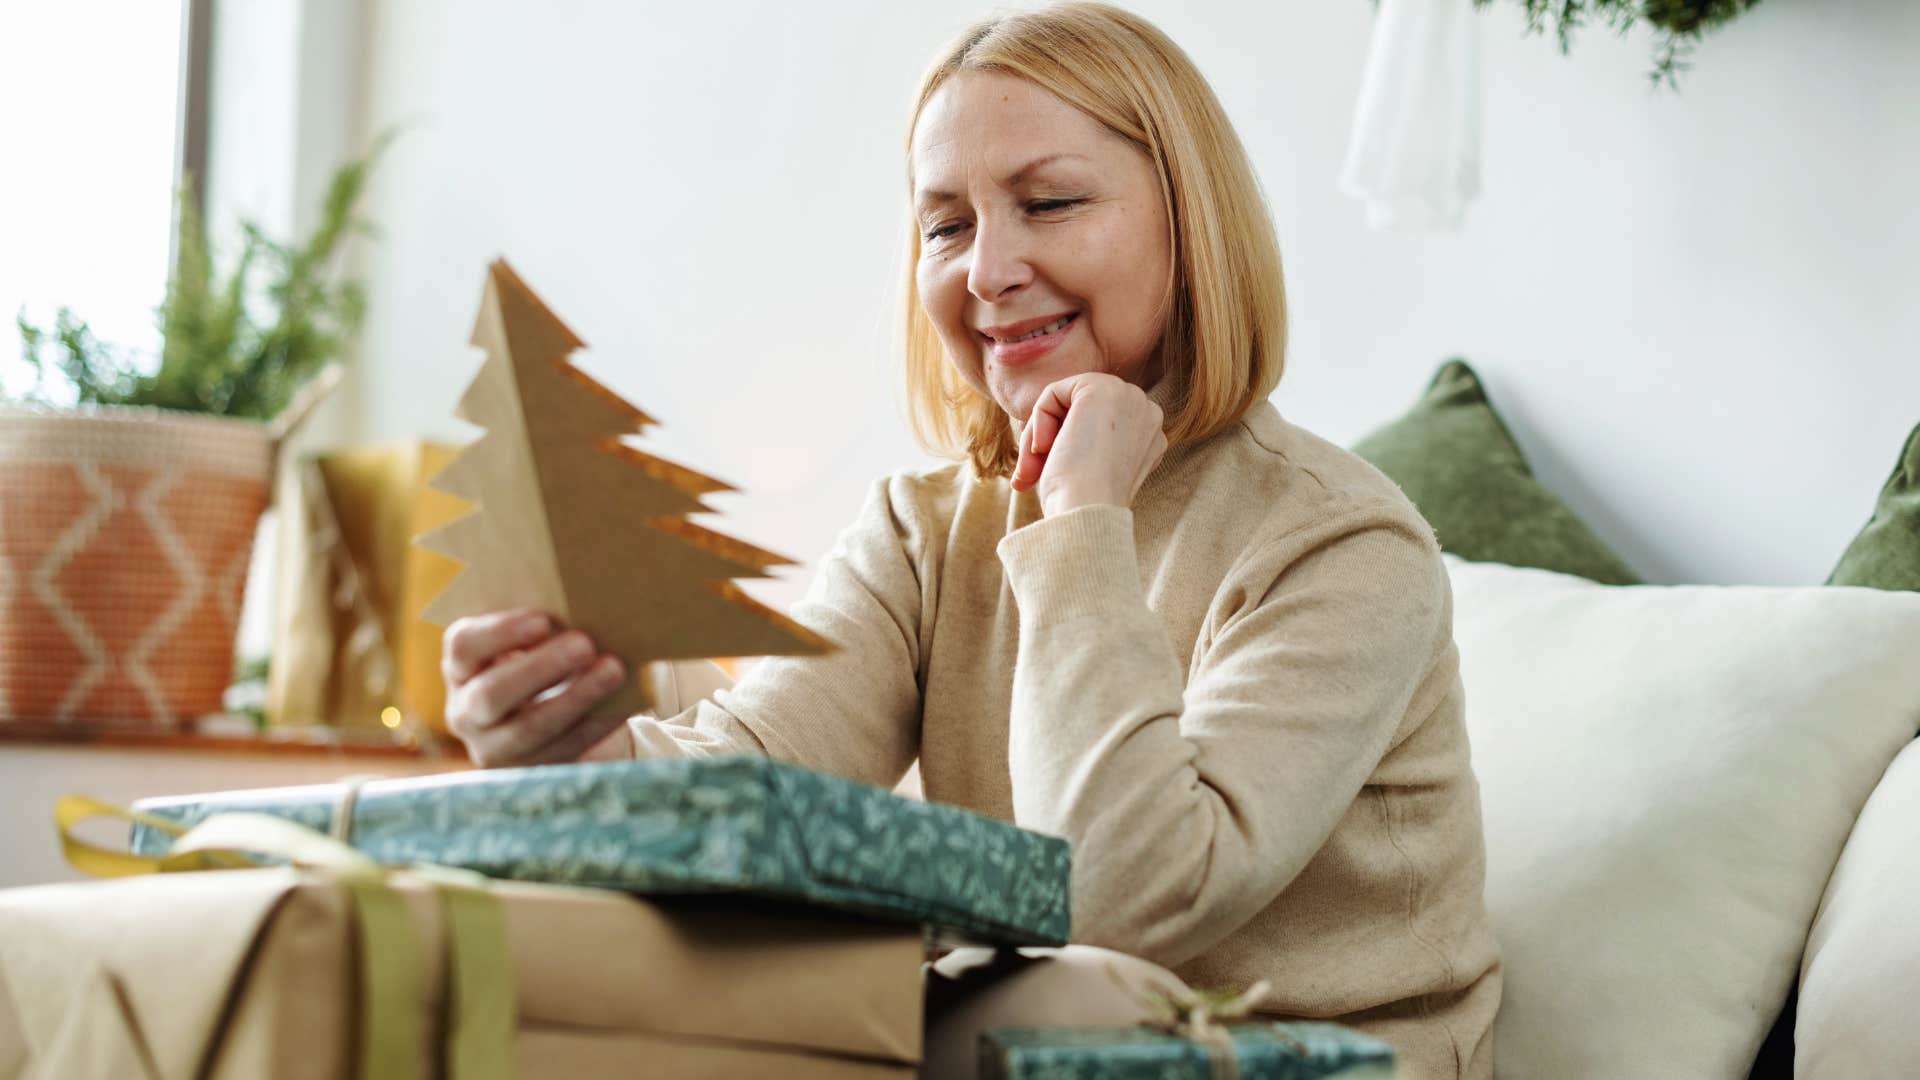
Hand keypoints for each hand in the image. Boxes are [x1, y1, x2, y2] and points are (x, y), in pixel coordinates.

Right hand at [442, 609, 632, 766]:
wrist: (541, 715)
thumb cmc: (535, 658)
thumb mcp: (524, 643)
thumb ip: (539, 627)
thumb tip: (583, 605)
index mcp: (460, 666)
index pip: (464, 646)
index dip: (500, 632)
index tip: (543, 619)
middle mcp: (466, 710)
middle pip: (492, 693)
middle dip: (540, 668)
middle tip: (584, 643)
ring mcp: (494, 747)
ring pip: (530, 728)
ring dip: (576, 697)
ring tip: (614, 670)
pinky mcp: (529, 769)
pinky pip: (564, 748)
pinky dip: (596, 724)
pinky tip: (622, 704)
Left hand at [1009, 373, 1167, 516]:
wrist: (1087, 511)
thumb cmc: (1080, 504)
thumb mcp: (1088, 471)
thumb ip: (1081, 445)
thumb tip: (1045, 440)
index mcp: (1149, 439)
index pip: (1096, 426)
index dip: (1065, 448)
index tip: (1042, 479)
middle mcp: (1147, 413)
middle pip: (1082, 410)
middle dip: (1050, 439)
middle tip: (1029, 475)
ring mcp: (1129, 397)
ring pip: (1065, 401)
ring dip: (1040, 434)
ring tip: (1031, 469)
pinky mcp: (1102, 387)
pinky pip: (1053, 394)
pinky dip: (1038, 421)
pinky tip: (1042, 449)